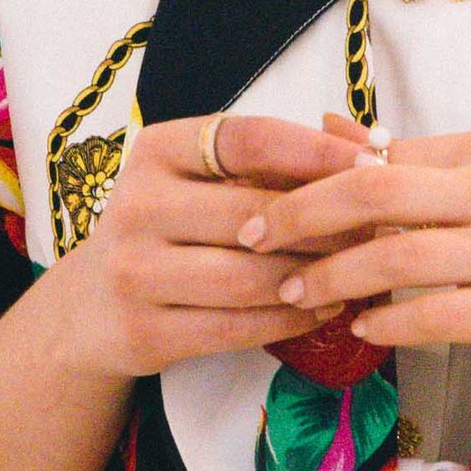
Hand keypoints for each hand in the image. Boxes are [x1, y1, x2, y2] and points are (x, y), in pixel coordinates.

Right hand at [41, 112, 377, 384]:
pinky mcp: (142, 331)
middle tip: (378, 233)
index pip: (248, 138)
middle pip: (254, 214)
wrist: (91, 307)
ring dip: (314, 279)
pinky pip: (234, 328)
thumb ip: (275, 163)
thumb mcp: (202, 182)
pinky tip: (321, 310)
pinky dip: (289, 321)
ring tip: (357, 277)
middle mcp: (136, 205)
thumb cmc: (171, 231)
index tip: (372, 166)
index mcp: (156, 150)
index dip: (316, 152)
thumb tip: (372, 147)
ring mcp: (133, 271)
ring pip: (248, 278)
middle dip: (327, 226)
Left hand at [239, 125, 470, 386]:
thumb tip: (329, 126)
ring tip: (292, 293)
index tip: (256, 199)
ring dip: (334, 277)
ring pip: (397, 256)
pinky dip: (389, 322)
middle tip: (251, 236)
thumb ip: (409, 160)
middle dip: (301, 215)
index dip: (307, 179)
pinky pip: (437, 313)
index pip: (375, 157)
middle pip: (373, 193)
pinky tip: (360, 330)